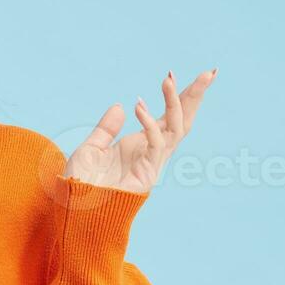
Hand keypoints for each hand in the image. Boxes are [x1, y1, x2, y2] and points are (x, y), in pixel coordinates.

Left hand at [63, 68, 216, 194]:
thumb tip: (121, 106)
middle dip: (196, 97)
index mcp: (140, 145)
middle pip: (182, 121)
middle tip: (210, 72)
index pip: (168, 117)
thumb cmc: (80, 186)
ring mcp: (151, 164)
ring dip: (175, 103)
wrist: (73, 212)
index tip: (180, 73)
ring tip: (168, 79)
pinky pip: (155, 145)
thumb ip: (106, 129)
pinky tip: (138, 106)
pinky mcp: (147, 175)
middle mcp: (151, 153)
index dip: (179, 97)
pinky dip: (149, 124)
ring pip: (175, 130)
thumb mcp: (91, 148)